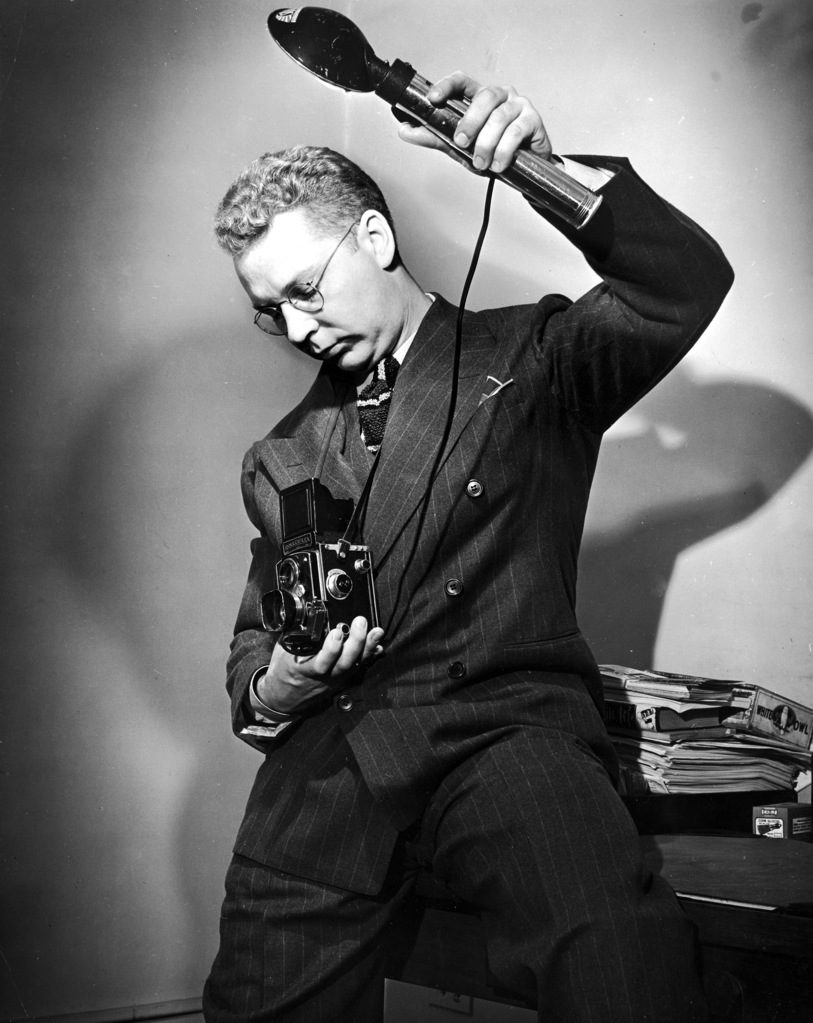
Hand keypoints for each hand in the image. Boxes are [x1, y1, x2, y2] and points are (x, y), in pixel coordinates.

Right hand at [256, 616, 384, 715]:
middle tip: (360, 622)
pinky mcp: (342, 679)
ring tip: (377, 631)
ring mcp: (335, 679)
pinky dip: (370, 657)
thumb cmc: (283, 671)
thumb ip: (293, 633)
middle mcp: (323, 676)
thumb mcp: (283, 651)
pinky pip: (358, 668)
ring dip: (368, 647)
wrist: (284, 698)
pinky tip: (378, 647)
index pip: (321, 662)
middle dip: (355, 642)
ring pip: (354, 665)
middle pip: (344, 663)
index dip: (331, 649)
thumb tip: (300, 610)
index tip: (336, 631)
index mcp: (304, 669)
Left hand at [397, 71, 552, 172]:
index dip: (447, 86)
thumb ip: (435, 137)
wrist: (524, 171)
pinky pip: (516, 131)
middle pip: (483, 98)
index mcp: (479, 98)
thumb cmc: (494, 152)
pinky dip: (504, 150)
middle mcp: (500, 96)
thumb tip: (404, 131)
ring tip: (480, 162)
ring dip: (486, 142)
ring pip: (499, 117)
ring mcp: (518, 105)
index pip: (462, 82)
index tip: (432, 98)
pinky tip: (498, 164)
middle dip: (470, 121)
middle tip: (461, 142)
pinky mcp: (533, 120)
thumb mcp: (460, 147)